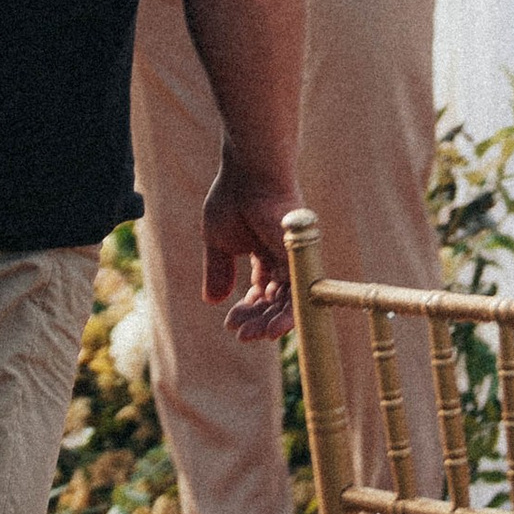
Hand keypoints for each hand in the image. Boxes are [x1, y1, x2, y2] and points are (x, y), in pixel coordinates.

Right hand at [203, 177, 294, 338]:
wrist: (249, 177)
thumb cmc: (233, 199)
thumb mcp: (218, 242)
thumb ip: (218, 270)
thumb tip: (212, 300)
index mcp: (263, 249)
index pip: (260, 287)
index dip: (247, 307)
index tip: (231, 322)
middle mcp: (282, 256)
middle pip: (274, 299)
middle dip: (257, 319)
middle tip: (240, 334)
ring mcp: (293, 259)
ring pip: (288, 302)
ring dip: (269, 323)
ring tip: (250, 336)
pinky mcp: (301, 261)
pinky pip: (299, 296)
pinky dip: (287, 317)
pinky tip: (271, 332)